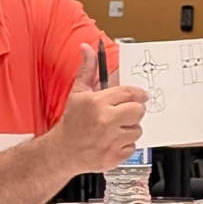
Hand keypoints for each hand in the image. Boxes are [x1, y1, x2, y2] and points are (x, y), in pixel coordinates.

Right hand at [54, 44, 147, 172]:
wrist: (63, 151)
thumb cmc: (72, 121)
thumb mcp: (78, 93)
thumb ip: (87, 70)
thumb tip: (87, 48)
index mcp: (97, 103)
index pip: (130, 93)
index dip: (137, 94)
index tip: (138, 96)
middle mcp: (105, 121)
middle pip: (139, 111)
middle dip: (133, 111)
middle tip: (122, 114)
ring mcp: (111, 140)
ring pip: (137, 129)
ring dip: (129, 129)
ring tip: (114, 129)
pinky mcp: (115, 156)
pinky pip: (133, 146)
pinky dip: (125, 144)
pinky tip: (112, 141)